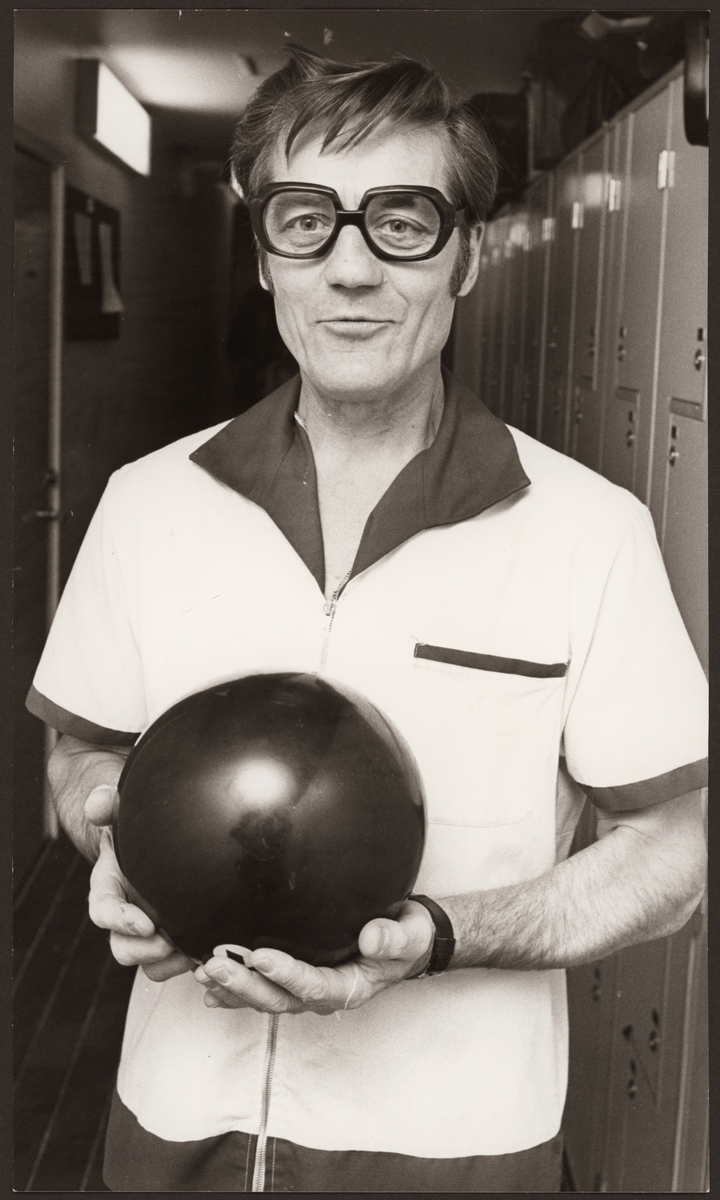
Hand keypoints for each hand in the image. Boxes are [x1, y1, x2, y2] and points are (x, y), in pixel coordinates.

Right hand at [86, 785, 193, 981]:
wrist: (157, 841)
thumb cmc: (137, 827)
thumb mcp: (123, 812)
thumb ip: (108, 804)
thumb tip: (98, 802)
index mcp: (108, 887)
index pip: (103, 910)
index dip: (120, 921)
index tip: (145, 923)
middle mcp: (124, 915)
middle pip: (122, 948)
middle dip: (145, 950)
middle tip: (171, 942)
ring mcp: (147, 933)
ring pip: (149, 964)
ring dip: (169, 962)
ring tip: (194, 950)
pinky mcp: (170, 940)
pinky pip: (172, 966)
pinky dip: (187, 965)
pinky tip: (210, 952)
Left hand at [194, 899, 434, 1014]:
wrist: (404, 941)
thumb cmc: (406, 937)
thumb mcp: (409, 935)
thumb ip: (393, 938)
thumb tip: (371, 937)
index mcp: (350, 988)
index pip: (314, 986)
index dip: (287, 974)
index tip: (261, 956)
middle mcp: (322, 996)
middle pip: (278, 999)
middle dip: (245, 984)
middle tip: (214, 965)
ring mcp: (305, 992)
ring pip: (264, 998)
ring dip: (233, 988)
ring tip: (203, 972)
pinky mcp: (293, 980)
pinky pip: (260, 991)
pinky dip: (233, 991)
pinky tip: (208, 985)